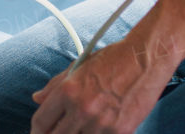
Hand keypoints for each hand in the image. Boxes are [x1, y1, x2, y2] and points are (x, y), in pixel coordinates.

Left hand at [31, 38, 167, 133]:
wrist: (148, 57)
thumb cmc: (116, 58)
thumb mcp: (81, 65)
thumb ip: (56, 84)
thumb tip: (37, 98)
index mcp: (69, 91)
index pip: (40, 122)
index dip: (37, 131)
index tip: (40, 132)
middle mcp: (82, 109)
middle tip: (60, 131)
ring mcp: (101, 124)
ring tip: (82, 127)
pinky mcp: (120, 132)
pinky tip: (100, 128)